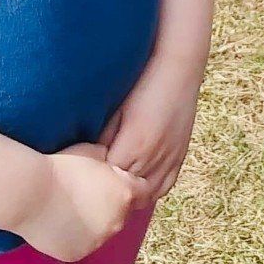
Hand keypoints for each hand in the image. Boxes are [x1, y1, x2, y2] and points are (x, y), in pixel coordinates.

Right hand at [13, 143, 146, 261]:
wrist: (28, 193)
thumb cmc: (60, 167)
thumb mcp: (93, 151)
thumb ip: (111, 159)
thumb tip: (115, 159)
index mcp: (125, 195)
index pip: (143, 192)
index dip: (131, 185)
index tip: (116, 180)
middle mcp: (117, 221)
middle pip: (122, 213)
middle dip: (111, 204)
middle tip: (87, 193)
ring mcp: (97, 241)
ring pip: (102, 231)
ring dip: (93, 222)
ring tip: (69, 207)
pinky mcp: (77, 253)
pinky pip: (82, 244)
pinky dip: (75, 235)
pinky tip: (59, 222)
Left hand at [102, 54, 204, 208]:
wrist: (178, 68)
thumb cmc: (143, 83)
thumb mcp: (117, 109)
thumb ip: (104, 137)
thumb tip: (90, 158)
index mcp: (134, 146)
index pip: (107, 180)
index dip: (95, 179)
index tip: (83, 176)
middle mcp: (153, 157)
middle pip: (127, 191)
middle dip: (111, 191)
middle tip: (95, 188)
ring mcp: (170, 159)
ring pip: (147, 194)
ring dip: (131, 195)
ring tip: (116, 191)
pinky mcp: (180, 156)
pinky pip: (165, 186)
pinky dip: (151, 192)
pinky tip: (139, 188)